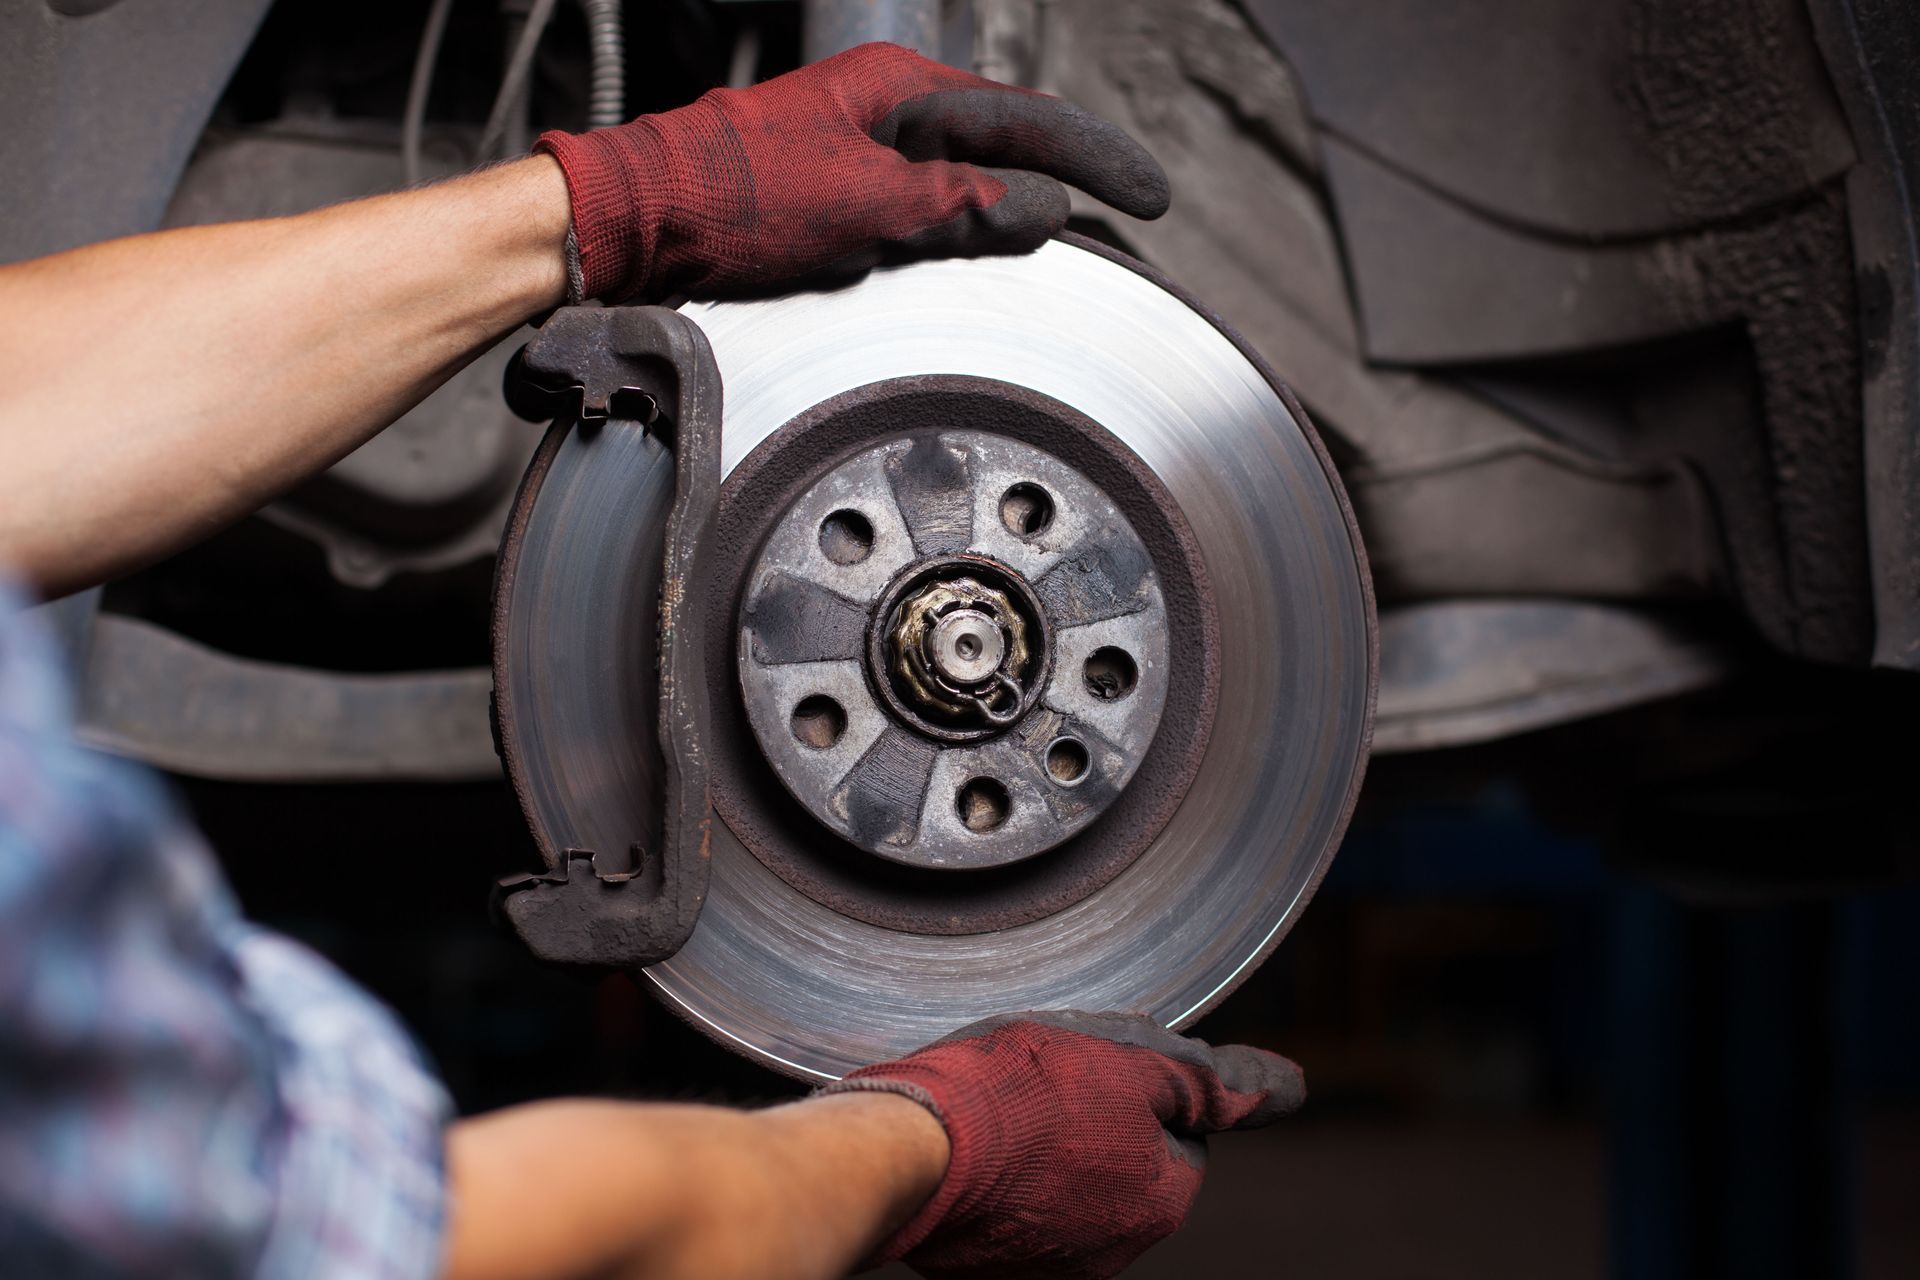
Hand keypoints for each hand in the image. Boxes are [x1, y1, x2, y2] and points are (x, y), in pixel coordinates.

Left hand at [533, 42, 1168, 302]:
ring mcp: (857, 145)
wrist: (636, 223)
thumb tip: (1043, 211)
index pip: (1025, 123)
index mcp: (897, 89)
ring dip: (1020, 195)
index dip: (1096, 160)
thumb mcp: (865, 207)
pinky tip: (981, 240)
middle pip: (1003, 137)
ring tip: (1078, 221)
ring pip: (964, 168)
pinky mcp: (833, 189)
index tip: (1151, 195)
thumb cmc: (731, 201)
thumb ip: (959, 208)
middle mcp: (881, 107)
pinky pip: (925, 198)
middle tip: (1132, 202)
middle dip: (1071, 168)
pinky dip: (967, 219)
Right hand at [820, 1011, 1304, 1279]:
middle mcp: (1116, 1252)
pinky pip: (1012, 1219)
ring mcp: (1049, 1270)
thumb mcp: (1128, 1061)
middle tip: (1040, 1089)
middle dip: (1092, 1126)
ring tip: (999, 1117)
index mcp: (1162, 1199)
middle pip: (1122, 1167)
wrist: (913, 1146)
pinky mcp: (990, 1275)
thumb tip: (1289, 1089)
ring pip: (1065, 1192)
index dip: (1136, 1089)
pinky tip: (973, 1153)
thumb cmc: (1021, 1092)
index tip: (1091, 1071)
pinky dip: (1000, 1188)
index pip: (1178, 1133)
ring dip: (1044, 1155)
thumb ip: (1207, 1082)